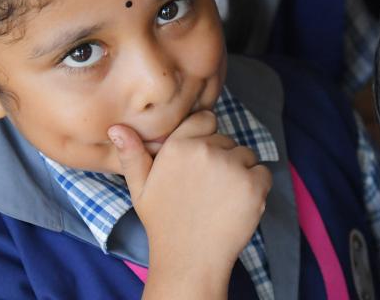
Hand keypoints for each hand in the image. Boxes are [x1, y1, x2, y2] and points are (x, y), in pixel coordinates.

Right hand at [108, 111, 271, 286]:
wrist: (189, 260)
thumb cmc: (164, 223)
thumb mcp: (140, 189)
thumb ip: (132, 155)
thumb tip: (117, 127)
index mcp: (178, 146)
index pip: (205, 119)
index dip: (205, 138)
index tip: (199, 162)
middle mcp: (206, 150)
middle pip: (226, 140)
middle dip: (220, 159)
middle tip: (205, 189)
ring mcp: (232, 166)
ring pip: (245, 155)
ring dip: (239, 171)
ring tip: (219, 198)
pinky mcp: (254, 183)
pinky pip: (263, 172)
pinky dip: (256, 186)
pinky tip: (237, 204)